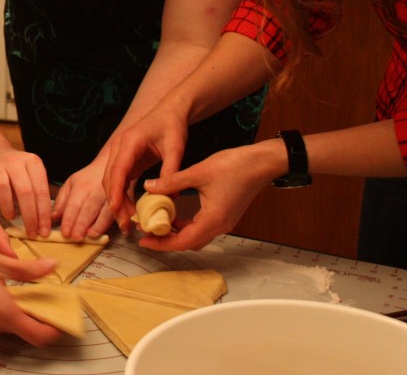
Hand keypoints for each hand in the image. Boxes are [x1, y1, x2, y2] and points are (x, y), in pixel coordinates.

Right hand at [0, 149, 52, 237]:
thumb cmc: (16, 172)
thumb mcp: (31, 176)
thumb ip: (38, 194)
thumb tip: (44, 224)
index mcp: (32, 162)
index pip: (41, 190)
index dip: (44, 213)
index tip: (44, 231)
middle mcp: (14, 161)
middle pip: (24, 191)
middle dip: (30, 216)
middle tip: (31, 232)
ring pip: (3, 188)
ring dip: (9, 208)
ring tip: (12, 217)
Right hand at [0, 236, 62, 345]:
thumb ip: (27, 269)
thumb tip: (52, 267)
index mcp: (3, 310)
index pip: (39, 335)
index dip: (53, 330)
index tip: (60, 318)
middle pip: (21, 329)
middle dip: (33, 316)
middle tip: (39, 296)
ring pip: (2, 324)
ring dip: (12, 311)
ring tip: (12, 288)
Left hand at [51, 159, 114, 239]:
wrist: (108, 166)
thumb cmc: (87, 179)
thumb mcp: (70, 184)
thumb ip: (61, 201)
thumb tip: (52, 218)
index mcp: (81, 187)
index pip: (73, 205)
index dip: (69, 219)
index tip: (65, 232)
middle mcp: (96, 191)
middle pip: (89, 209)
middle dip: (82, 224)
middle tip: (76, 237)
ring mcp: (111, 196)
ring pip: (106, 212)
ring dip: (99, 225)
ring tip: (91, 235)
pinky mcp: (123, 200)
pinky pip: (121, 212)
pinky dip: (121, 221)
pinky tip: (118, 230)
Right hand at [102, 103, 189, 230]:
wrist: (170, 110)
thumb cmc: (172, 125)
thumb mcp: (176, 147)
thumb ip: (170, 171)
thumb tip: (169, 197)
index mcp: (129, 142)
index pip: (117, 169)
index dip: (115, 191)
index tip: (116, 209)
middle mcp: (119, 147)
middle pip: (109, 178)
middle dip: (115, 202)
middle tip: (125, 223)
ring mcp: (120, 154)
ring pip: (111, 181)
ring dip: (117, 201)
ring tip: (128, 221)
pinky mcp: (125, 160)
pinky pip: (119, 180)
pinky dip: (122, 195)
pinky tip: (130, 209)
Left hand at [132, 145, 273, 251]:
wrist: (262, 162)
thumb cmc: (235, 166)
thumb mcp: (198, 172)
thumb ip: (172, 182)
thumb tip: (149, 187)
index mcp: (213, 220)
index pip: (183, 241)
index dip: (161, 243)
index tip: (144, 240)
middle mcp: (220, 226)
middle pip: (189, 243)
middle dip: (166, 240)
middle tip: (147, 231)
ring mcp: (224, 222)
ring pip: (196, 236)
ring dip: (177, 232)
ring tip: (157, 222)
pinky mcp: (226, 215)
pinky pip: (203, 227)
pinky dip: (187, 224)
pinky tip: (175, 212)